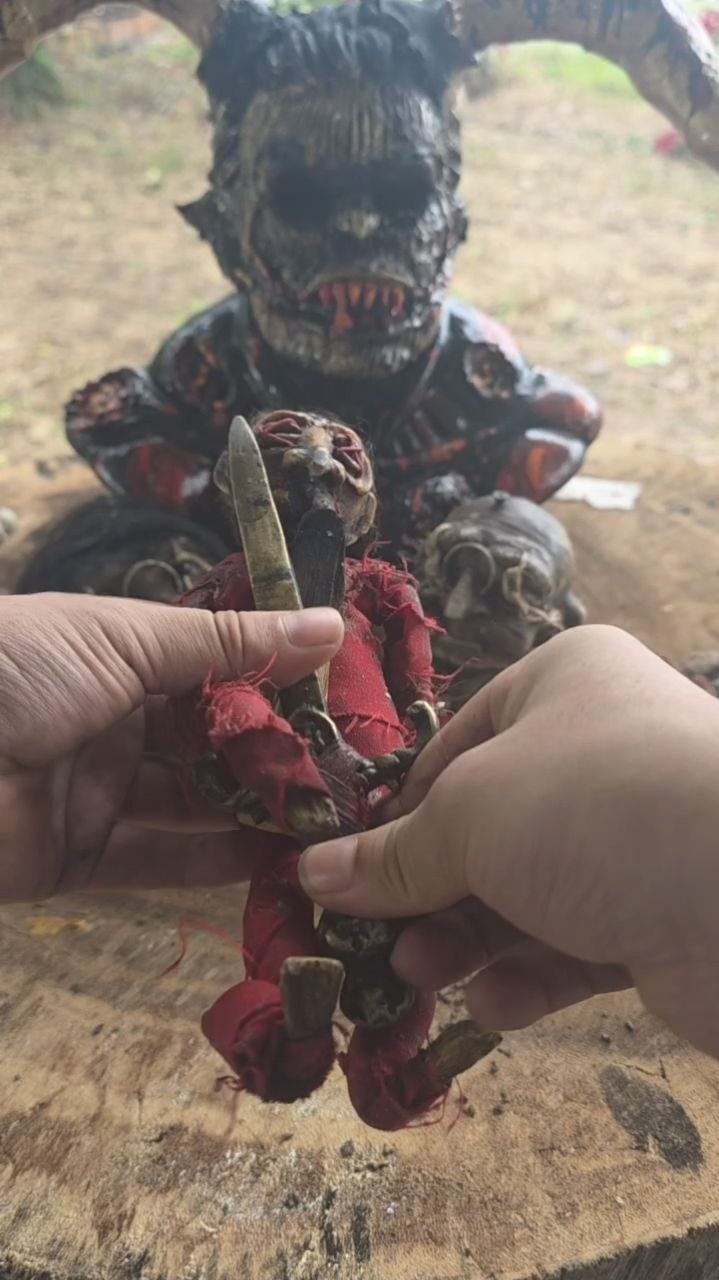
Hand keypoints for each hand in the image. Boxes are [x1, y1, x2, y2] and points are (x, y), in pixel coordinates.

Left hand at [0, 593, 341, 902]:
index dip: (275, 680)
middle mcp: (110, 719)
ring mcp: (94, 791)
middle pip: (208, 740)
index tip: (346, 695)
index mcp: (115, 653)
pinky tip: (276, 859)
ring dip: (257, 810)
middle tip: (353, 769)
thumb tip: (328, 624)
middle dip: (275, 752)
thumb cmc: (14, 669)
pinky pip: (157, 862)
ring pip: (192, 803)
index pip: (214, 666)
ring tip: (333, 817)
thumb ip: (226, 645)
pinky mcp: (77, 856)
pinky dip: (215, 864)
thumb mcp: (124, 639)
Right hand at [300, 626, 718, 1057]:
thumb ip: (396, 853)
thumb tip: (315, 874)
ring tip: (417, 975)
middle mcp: (602, 752)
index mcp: (563, 686)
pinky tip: (493, 1007)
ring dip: (466, 940)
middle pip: (488, 827)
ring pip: (526, 892)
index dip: (398, 807)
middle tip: (375, 940)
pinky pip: (577, 945)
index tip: (344, 865)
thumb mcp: (472, 815)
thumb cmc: (592, 808)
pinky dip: (530, 977)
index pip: (457, 744)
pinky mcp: (661, 917)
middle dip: (428, 888)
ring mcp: (635, 839)